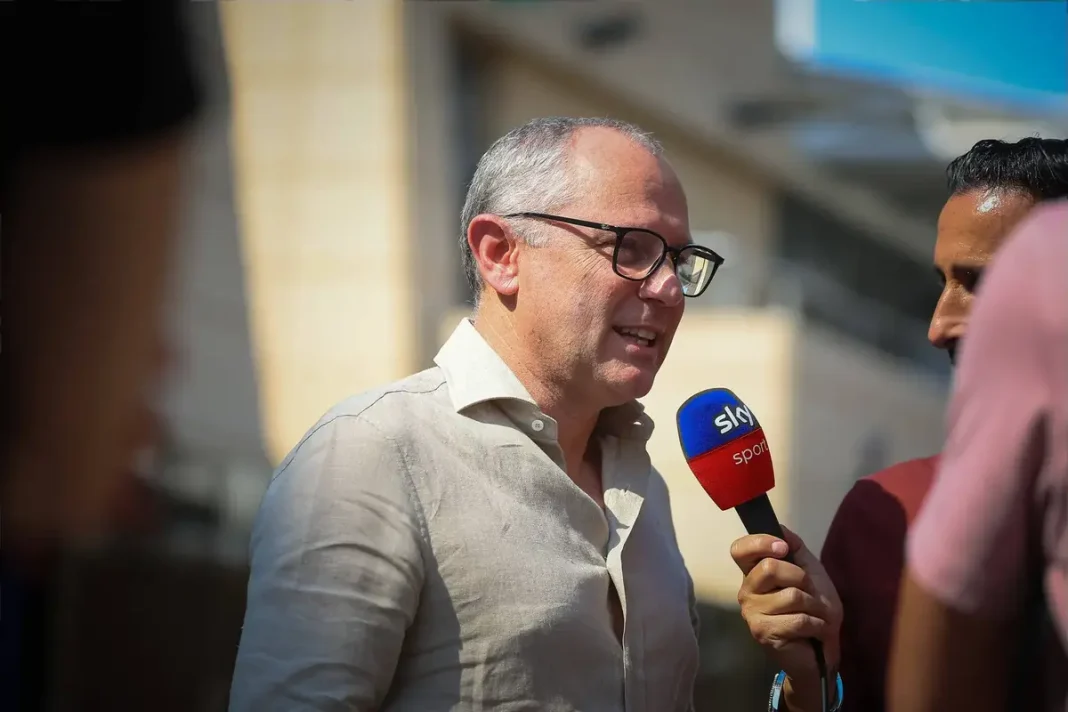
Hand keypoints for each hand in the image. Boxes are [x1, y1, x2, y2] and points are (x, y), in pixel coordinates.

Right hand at [731, 526, 842, 708]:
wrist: (824, 647)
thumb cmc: (815, 607)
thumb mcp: (810, 570)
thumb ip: (795, 548)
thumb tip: (780, 529)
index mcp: (755, 573)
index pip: (739, 549)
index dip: (760, 542)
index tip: (783, 548)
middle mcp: (747, 591)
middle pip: (770, 567)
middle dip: (802, 579)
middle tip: (810, 593)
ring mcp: (752, 613)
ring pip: (790, 596)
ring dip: (815, 606)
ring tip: (815, 615)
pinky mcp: (763, 633)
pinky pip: (798, 619)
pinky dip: (817, 624)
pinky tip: (815, 630)